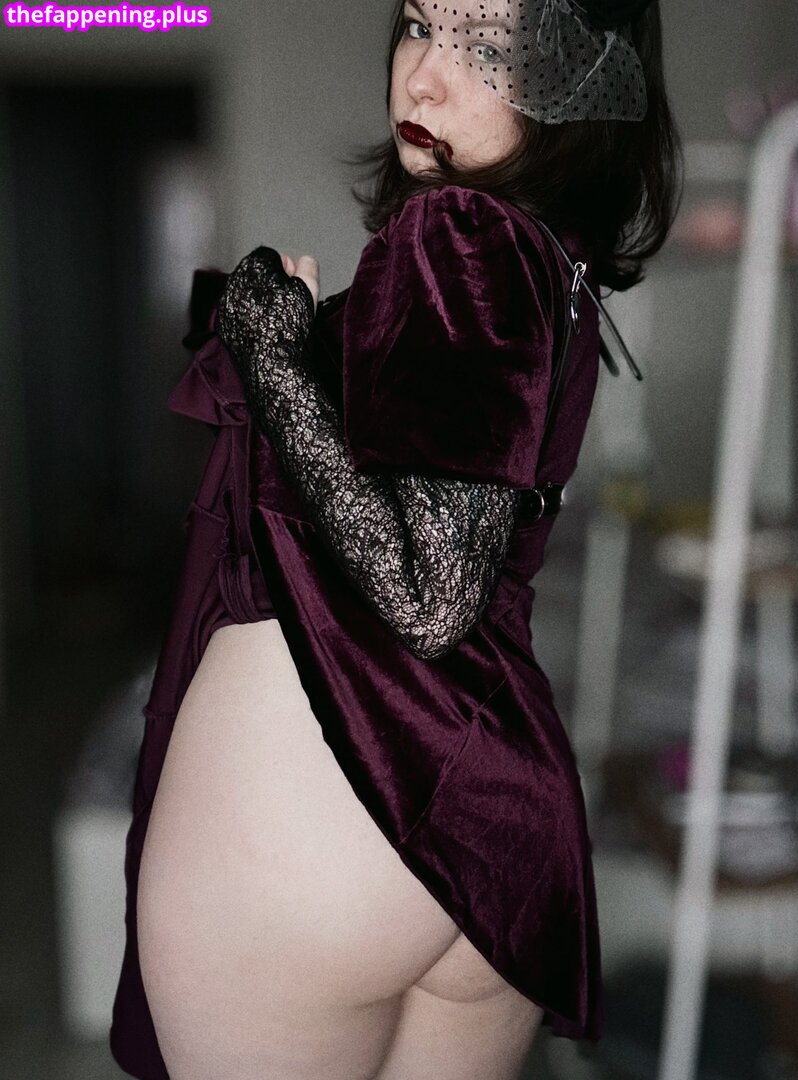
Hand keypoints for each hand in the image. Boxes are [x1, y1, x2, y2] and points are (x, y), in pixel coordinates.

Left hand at [214, 246, 315, 366]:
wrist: (274, 366)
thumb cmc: (290, 327)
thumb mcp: (308, 290)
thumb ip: (308, 268)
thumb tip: (306, 262)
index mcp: (253, 268)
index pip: (271, 256)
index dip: (288, 269)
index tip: (296, 283)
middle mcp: (234, 283)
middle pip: (257, 275)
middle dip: (273, 284)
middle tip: (289, 302)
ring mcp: (226, 306)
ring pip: (247, 295)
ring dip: (262, 301)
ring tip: (278, 318)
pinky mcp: (224, 326)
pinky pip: (239, 314)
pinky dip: (251, 318)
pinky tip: (265, 329)